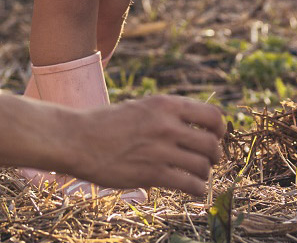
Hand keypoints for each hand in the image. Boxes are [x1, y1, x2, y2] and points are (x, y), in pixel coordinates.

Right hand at [62, 95, 225, 195]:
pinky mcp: (152, 174)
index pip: (212, 116)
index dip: (219, 130)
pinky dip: (197, 190)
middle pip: (211, 144)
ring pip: (203, 166)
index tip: (215, 137)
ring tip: (197, 175)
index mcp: (165, 105)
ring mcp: (160, 150)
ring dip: (204, 173)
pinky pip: (189, 184)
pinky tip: (194, 190)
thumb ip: (167, 114)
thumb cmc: (106, 124)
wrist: (77, 139)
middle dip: (214, 155)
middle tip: (208, 160)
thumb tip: (196, 126)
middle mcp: (167, 125)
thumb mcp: (141, 107)